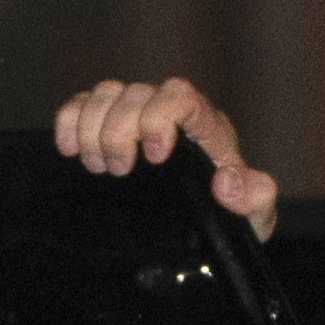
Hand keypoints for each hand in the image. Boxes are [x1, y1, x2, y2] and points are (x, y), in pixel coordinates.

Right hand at [51, 78, 281, 238]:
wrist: (203, 231)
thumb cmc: (229, 220)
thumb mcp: (253, 218)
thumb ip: (255, 200)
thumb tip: (228, 182)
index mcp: (205, 130)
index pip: (181, 98)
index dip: (159, 118)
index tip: (153, 157)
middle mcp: (170, 114)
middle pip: (136, 93)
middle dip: (118, 132)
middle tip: (118, 170)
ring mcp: (137, 117)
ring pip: (106, 94)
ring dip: (91, 128)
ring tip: (96, 165)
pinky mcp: (108, 126)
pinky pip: (83, 105)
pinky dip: (69, 120)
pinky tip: (68, 149)